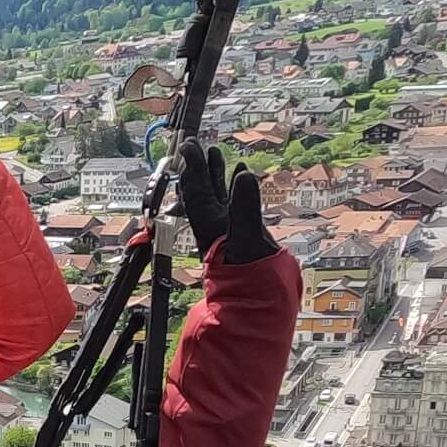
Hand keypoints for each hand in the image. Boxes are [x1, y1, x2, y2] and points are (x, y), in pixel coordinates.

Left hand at [174, 138, 274, 265]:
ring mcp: (229, 229)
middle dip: (200, 167)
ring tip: (217, 154)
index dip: (193, 168)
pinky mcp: (243, 234)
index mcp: (211, 225)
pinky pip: (236, 205)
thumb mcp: (248, 239)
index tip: (188, 147)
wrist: (259, 302)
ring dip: (216, 175)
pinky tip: (242, 175)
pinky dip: (237, 189)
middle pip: (203, 190)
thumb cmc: (249, 276)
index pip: (197, 191)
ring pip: (219, 196)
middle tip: (195, 144)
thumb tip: (244, 176)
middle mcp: (216, 225)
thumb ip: (246, 208)